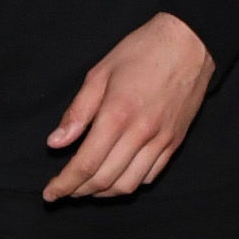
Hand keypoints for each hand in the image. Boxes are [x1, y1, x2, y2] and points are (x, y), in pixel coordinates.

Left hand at [42, 12, 214, 201]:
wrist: (188, 44)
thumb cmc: (139, 52)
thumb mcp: (99, 73)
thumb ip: (77, 112)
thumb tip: (55, 143)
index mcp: (117, 115)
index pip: (86, 163)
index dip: (65, 183)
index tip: (49, 194)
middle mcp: (141, 134)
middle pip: (105, 179)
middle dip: (80, 191)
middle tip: (63, 191)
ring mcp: (161, 141)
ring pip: (129, 184)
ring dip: (103, 193)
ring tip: (85, 188)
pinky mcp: (175, 143)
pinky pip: (150, 175)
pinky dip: (128, 183)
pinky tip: (115, 177)